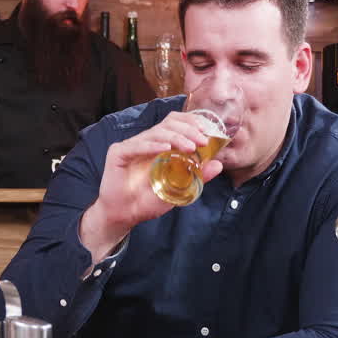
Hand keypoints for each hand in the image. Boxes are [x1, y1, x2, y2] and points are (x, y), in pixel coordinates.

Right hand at [80, 112, 223, 256]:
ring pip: (156, 132)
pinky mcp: (118, 153)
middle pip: (168, 123)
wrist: (125, 215)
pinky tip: (164, 148)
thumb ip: (197, 176)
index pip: (176, 123)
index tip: (207, 132)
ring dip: (176, 137)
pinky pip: (136, 145)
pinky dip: (152, 145)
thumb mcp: (179, 189)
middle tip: (202, 141)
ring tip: (190, 148)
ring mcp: (132, 145)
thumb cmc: (148, 201)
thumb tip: (218, 164)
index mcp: (160, 145)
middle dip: (188, 129)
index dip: (192, 122)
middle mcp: (146, 141)